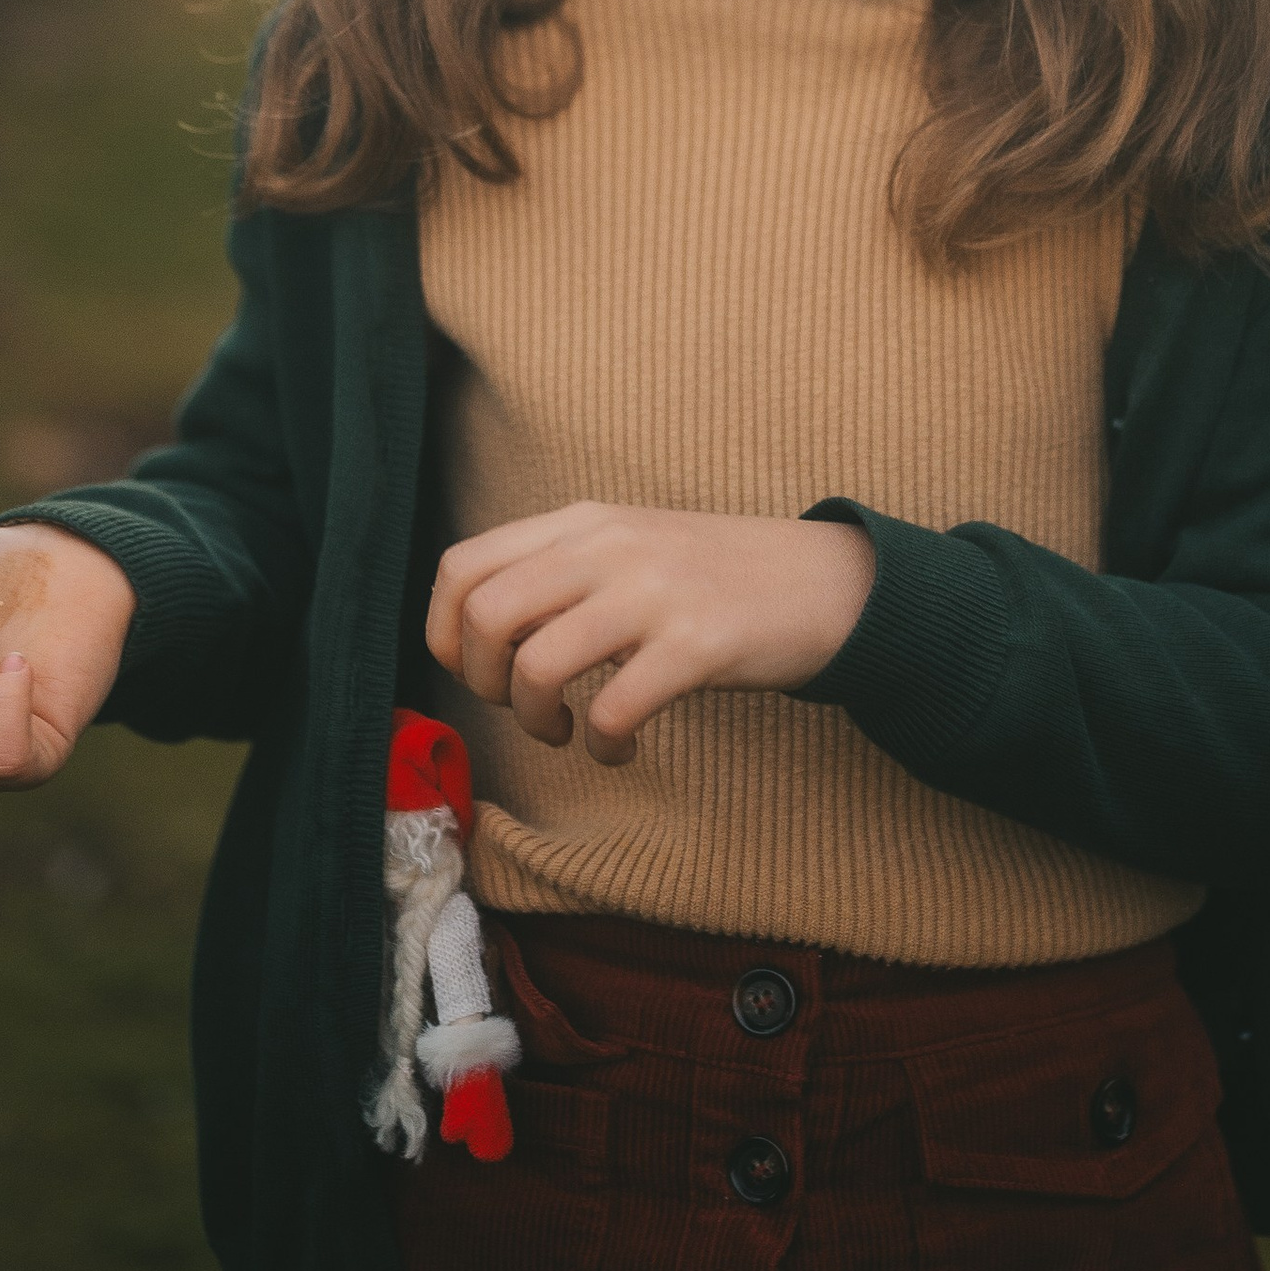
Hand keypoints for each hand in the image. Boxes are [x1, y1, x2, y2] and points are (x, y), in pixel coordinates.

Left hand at [426, 504, 876, 765]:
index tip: (478, 670)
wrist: (824, 581)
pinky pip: (615, 709)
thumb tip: (477, 630)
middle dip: (483, 682)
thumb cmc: (713, 578)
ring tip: (568, 731)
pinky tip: (621, 748)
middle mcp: (610, 547)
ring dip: (537, 720)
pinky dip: (604, 747)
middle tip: (521, 705)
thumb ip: (558, 570)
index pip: (462, 565)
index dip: (445, 631)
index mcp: (583, 522)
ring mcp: (654, 592)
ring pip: (538, 665)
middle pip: (485, 615)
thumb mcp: (628, 548)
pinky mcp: (697, 643)